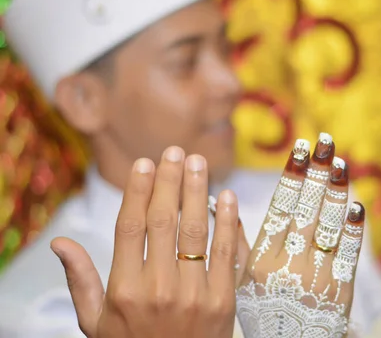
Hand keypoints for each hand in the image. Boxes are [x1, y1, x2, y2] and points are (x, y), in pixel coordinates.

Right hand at [50, 147, 240, 337]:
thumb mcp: (96, 323)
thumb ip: (81, 281)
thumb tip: (60, 243)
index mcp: (124, 291)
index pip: (130, 227)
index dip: (138, 191)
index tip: (145, 164)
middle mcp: (158, 289)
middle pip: (164, 221)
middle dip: (169, 181)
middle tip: (175, 152)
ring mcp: (193, 295)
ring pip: (195, 231)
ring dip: (197, 192)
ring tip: (197, 163)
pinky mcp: (223, 301)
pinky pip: (226, 253)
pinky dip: (227, 222)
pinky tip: (227, 197)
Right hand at [236, 134, 365, 336]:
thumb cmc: (263, 315)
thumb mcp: (239, 283)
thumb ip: (234, 243)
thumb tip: (221, 204)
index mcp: (262, 260)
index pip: (280, 207)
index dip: (292, 176)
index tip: (300, 148)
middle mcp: (289, 264)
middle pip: (306, 209)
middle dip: (316, 172)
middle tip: (325, 141)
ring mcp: (317, 277)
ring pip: (328, 226)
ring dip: (336, 193)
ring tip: (340, 164)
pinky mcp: (340, 290)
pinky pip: (349, 255)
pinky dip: (354, 230)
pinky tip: (357, 206)